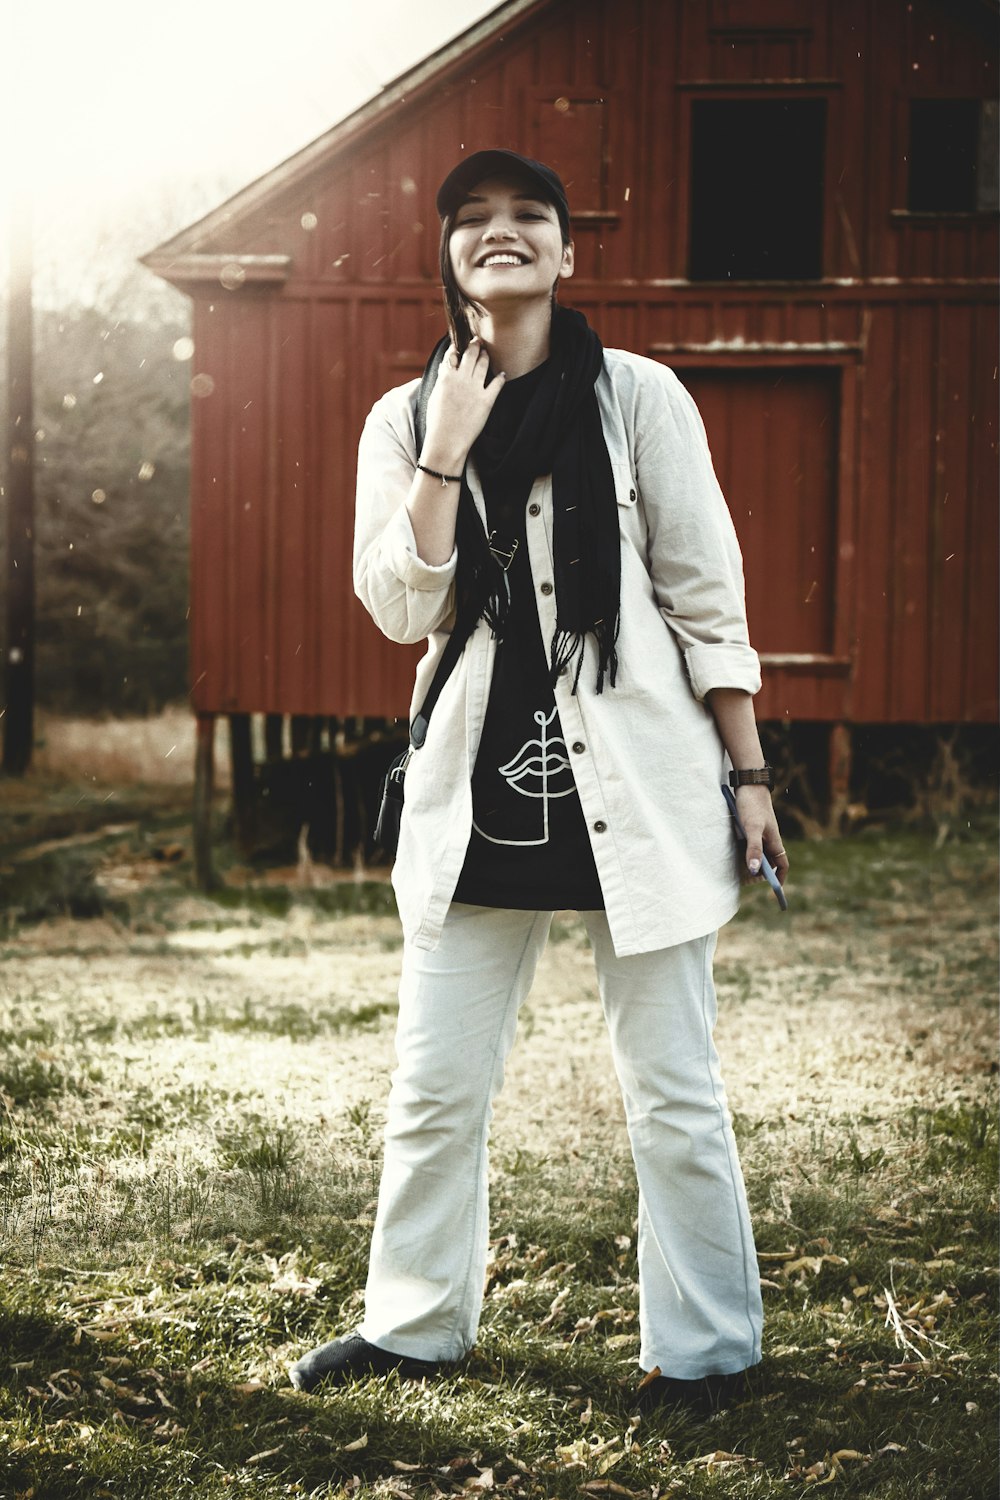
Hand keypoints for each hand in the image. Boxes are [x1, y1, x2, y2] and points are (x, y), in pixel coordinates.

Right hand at [421, 338, 505, 471]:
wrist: (446, 441)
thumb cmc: (436, 422)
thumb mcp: (433, 397)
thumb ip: (441, 380)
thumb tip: (445, 370)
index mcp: (446, 377)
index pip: (452, 355)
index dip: (457, 348)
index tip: (460, 345)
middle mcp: (461, 379)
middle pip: (471, 354)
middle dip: (475, 345)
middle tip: (478, 341)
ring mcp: (475, 389)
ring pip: (484, 363)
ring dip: (486, 356)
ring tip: (486, 354)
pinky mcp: (486, 400)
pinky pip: (497, 383)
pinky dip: (500, 377)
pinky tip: (502, 374)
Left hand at [734, 784, 788, 884]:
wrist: (748, 785)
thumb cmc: (752, 806)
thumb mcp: (752, 829)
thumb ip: (754, 849)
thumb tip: (755, 870)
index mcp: (775, 842)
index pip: (782, 865)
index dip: (780, 878)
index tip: (775, 890)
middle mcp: (769, 840)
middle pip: (769, 863)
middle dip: (761, 873)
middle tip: (747, 881)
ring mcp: (760, 835)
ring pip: (758, 855)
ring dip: (751, 863)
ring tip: (739, 871)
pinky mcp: (750, 830)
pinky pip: (749, 846)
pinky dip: (744, 853)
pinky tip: (734, 854)